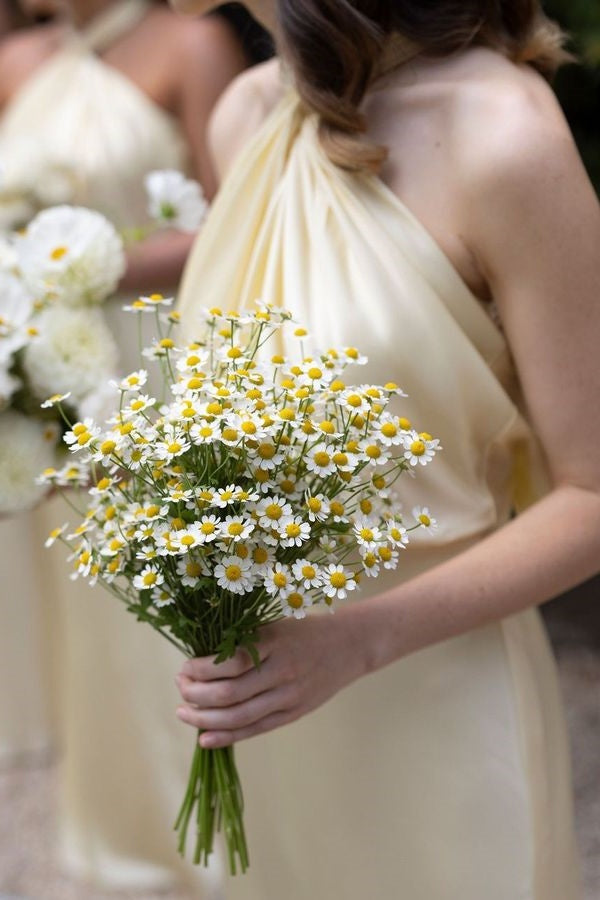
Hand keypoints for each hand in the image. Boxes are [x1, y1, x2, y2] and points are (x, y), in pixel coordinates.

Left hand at [176, 611, 367, 747]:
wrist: (349, 645)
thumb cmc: (305, 630)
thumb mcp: (274, 626)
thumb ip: (243, 642)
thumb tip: (200, 662)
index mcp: (274, 642)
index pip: (229, 662)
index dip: (201, 669)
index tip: (185, 666)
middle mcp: (281, 672)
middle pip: (229, 694)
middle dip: (196, 694)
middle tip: (181, 687)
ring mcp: (289, 697)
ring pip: (238, 717)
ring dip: (204, 718)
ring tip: (184, 713)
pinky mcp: (293, 714)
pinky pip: (255, 730)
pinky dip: (227, 737)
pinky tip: (204, 738)